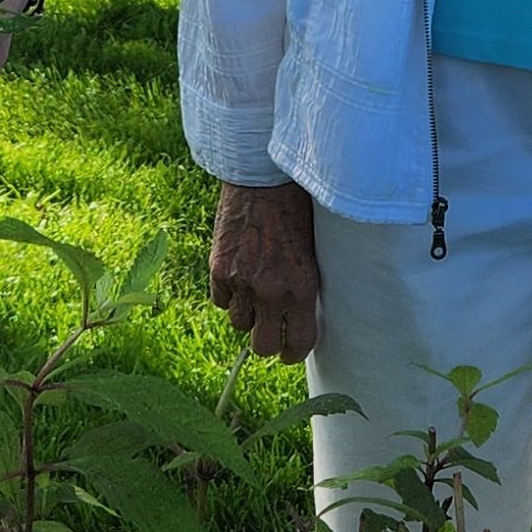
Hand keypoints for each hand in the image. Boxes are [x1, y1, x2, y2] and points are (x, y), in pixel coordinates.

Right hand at [208, 181, 319, 360]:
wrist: (263, 178)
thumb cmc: (296, 209)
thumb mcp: (312, 252)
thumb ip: (304, 287)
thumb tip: (299, 317)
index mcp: (302, 287)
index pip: (299, 343)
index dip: (294, 353)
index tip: (290, 352)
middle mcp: (271, 290)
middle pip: (263, 346)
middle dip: (268, 343)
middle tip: (271, 332)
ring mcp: (241, 281)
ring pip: (239, 324)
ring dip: (247, 314)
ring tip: (255, 295)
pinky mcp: (218, 268)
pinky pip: (221, 301)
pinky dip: (229, 295)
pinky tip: (238, 277)